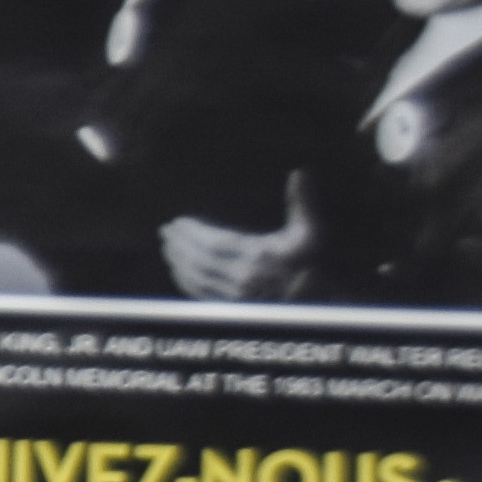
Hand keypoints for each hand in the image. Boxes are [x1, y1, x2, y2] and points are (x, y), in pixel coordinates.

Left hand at [161, 169, 324, 307]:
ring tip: (167, 246)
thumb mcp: (312, 231)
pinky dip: (185, 281)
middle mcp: (244, 277)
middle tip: (165, 231)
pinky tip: (177, 270)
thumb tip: (299, 173)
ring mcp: (236, 295)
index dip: (194, 232)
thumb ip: (302, 203)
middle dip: (180, 244)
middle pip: (201, 260)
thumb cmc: (312, 262)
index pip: (216, 243)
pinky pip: (201, 294)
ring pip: (198, 277)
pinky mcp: (232, 308)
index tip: (178, 222)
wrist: (316, 302)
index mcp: (259, 256)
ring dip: (178, 261)